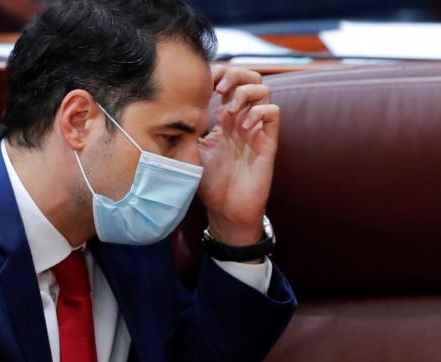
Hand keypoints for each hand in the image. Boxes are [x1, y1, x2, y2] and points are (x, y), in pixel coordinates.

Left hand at [197, 65, 279, 245]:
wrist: (226, 210)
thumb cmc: (210, 184)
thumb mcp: (189, 150)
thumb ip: (185, 129)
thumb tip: (167, 110)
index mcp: (225, 119)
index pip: (230, 81)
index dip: (219, 73)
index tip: (202, 81)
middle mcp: (243, 120)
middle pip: (251, 78)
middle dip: (235, 75)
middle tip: (218, 88)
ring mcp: (257, 130)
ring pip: (265, 91)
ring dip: (246, 92)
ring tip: (231, 108)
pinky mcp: (268, 143)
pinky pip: (274, 114)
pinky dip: (260, 113)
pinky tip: (244, 126)